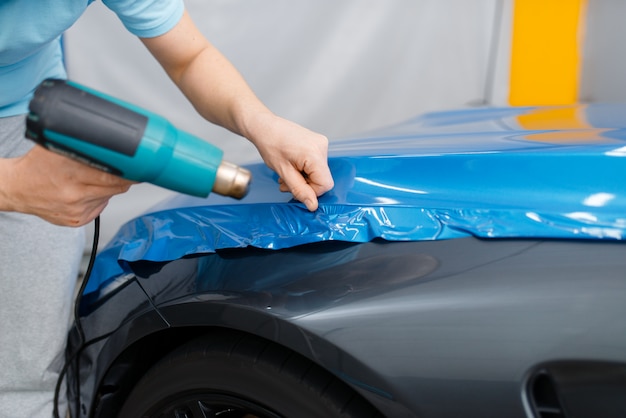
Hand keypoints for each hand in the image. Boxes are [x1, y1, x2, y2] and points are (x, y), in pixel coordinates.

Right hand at [0, 145, 133, 225]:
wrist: (17, 189)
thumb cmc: (36, 166)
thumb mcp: (57, 148)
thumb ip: (82, 145)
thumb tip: (110, 139)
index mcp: (70, 174)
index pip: (113, 175)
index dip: (130, 171)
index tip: (140, 166)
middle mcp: (74, 194)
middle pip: (116, 187)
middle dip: (126, 177)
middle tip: (131, 168)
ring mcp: (76, 210)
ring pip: (110, 196)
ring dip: (111, 187)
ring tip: (98, 177)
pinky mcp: (77, 220)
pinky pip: (101, 207)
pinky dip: (100, 198)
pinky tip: (89, 190)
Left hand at [248, 113, 333, 210]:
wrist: (264, 126)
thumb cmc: (270, 145)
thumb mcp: (283, 172)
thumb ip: (300, 190)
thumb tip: (313, 205)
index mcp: (315, 154)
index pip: (325, 184)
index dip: (311, 192)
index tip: (295, 190)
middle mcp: (322, 147)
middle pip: (321, 178)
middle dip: (304, 185)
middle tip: (285, 183)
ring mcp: (321, 143)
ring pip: (318, 172)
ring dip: (302, 178)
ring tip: (286, 175)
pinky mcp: (317, 143)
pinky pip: (315, 163)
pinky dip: (304, 169)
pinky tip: (292, 167)